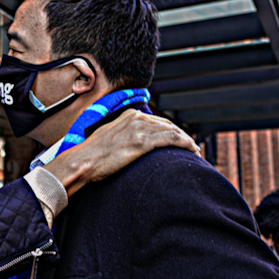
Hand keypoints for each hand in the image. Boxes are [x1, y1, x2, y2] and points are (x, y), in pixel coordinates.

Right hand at [43, 110, 198, 195]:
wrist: (82, 162)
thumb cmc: (92, 156)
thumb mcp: (108, 138)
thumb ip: (123, 135)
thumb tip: (132, 144)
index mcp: (128, 116)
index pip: (157, 121)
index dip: (171, 131)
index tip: (180, 141)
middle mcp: (136, 118)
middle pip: (169, 125)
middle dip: (182, 136)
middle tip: (192, 148)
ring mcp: (140, 129)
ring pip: (174, 131)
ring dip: (188, 142)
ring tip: (196, 152)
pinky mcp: (142, 142)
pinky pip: (173, 140)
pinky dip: (186, 145)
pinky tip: (193, 152)